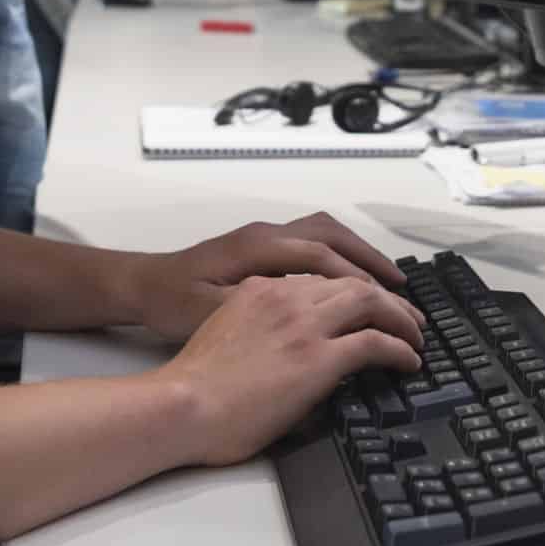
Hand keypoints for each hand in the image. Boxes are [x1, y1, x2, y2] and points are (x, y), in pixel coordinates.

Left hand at [128, 212, 415, 343]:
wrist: (142, 286)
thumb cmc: (172, 302)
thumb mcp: (211, 311)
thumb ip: (259, 308)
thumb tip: (308, 313)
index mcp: (259, 247)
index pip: (322, 257)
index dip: (358, 279)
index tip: (388, 302)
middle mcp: (267, 233)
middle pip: (332, 235)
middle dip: (370, 259)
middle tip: (402, 288)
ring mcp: (265, 235)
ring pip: (325, 232)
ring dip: (358, 253)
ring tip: (388, 280)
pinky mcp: (263, 246)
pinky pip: (314, 240)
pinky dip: (340, 254)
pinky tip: (350, 279)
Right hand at [154, 275, 424, 466]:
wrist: (181, 405)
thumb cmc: (191, 386)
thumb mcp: (224, 332)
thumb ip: (256, 325)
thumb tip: (281, 344)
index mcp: (260, 289)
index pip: (319, 278)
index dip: (349, 290)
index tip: (364, 305)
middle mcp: (286, 297)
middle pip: (352, 282)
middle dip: (385, 297)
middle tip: (405, 316)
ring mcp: (304, 325)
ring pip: (371, 302)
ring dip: (399, 317)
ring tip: (414, 336)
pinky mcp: (318, 358)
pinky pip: (376, 342)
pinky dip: (400, 348)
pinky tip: (409, 360)